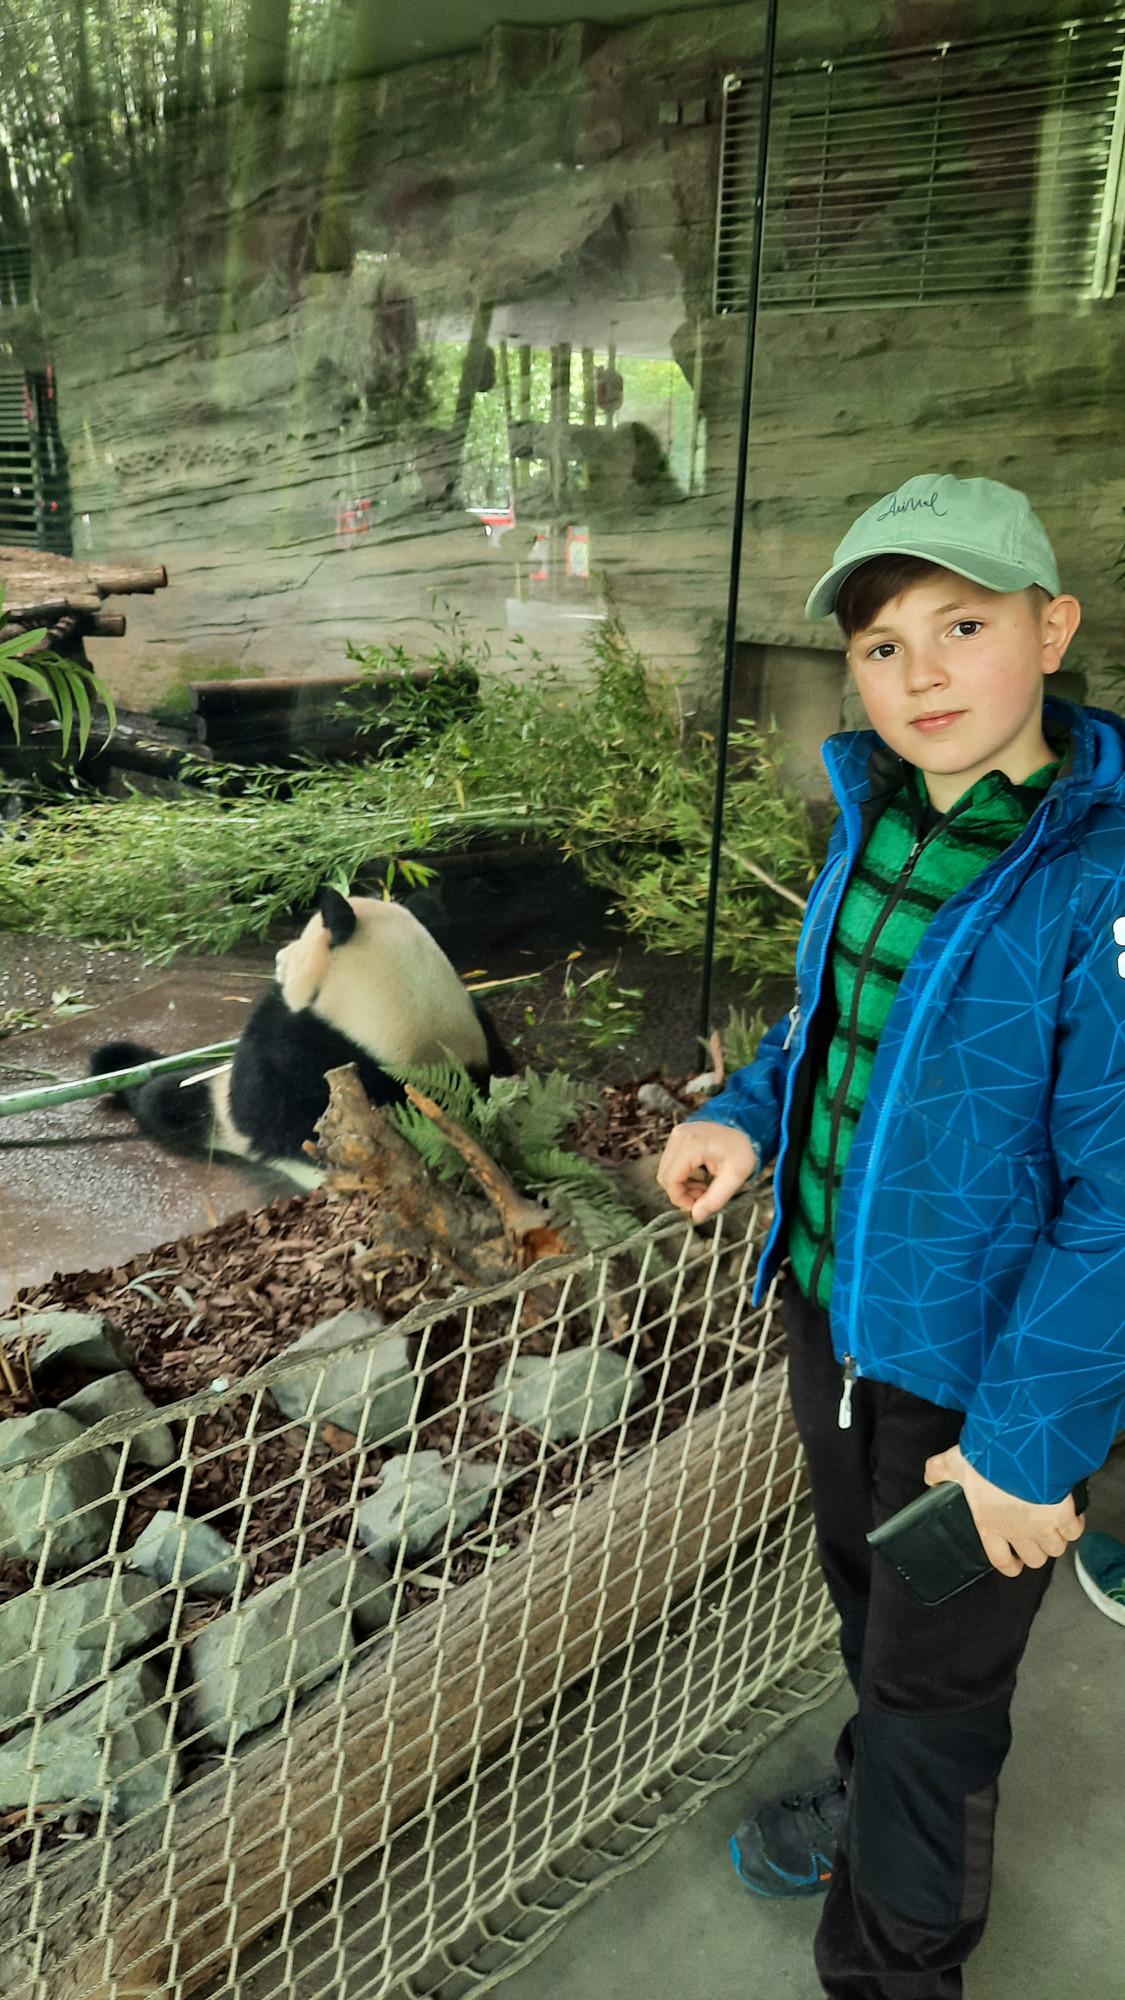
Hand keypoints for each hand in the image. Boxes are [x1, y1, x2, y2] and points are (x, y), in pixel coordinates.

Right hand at [656, 1120, 757, 1223]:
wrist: (745, 1126)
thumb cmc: (741, 1151)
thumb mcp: (735, 1177)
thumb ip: (716, 1198)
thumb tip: (696, 1216)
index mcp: (691, 1144)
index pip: (671, 1179)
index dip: (680, 1199)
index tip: (698, 1206)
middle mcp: (678, 1136)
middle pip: (665, 1176)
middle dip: (681, 1193)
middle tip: (702, 1198)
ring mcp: (676, 1134)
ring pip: (666, 1171)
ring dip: (680, 1185)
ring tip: (702, 1188)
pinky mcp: (677, 1136)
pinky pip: (670, 1162)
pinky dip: (681, 1176)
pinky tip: (698, 1178)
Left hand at [924, 1444, 1086, 1577]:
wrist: (1019, 1451)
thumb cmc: (987, 1461)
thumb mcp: (955, 1463)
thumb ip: (939, 1470)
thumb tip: (929, 1476)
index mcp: (990, 1525)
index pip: (999, 1560)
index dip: (1009, 1565)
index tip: (1015, 1562)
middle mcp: (1017, 1532)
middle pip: (1035, 1559)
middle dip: (1037, 1550)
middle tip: (1037, 1535)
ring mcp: (1043, 1528)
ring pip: (1056, 1549)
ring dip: (1056, 1539)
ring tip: (1054, 1524)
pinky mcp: (1064, 1516)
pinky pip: (1074, 1532)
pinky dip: (1075, 1525)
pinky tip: (1071, 1514)